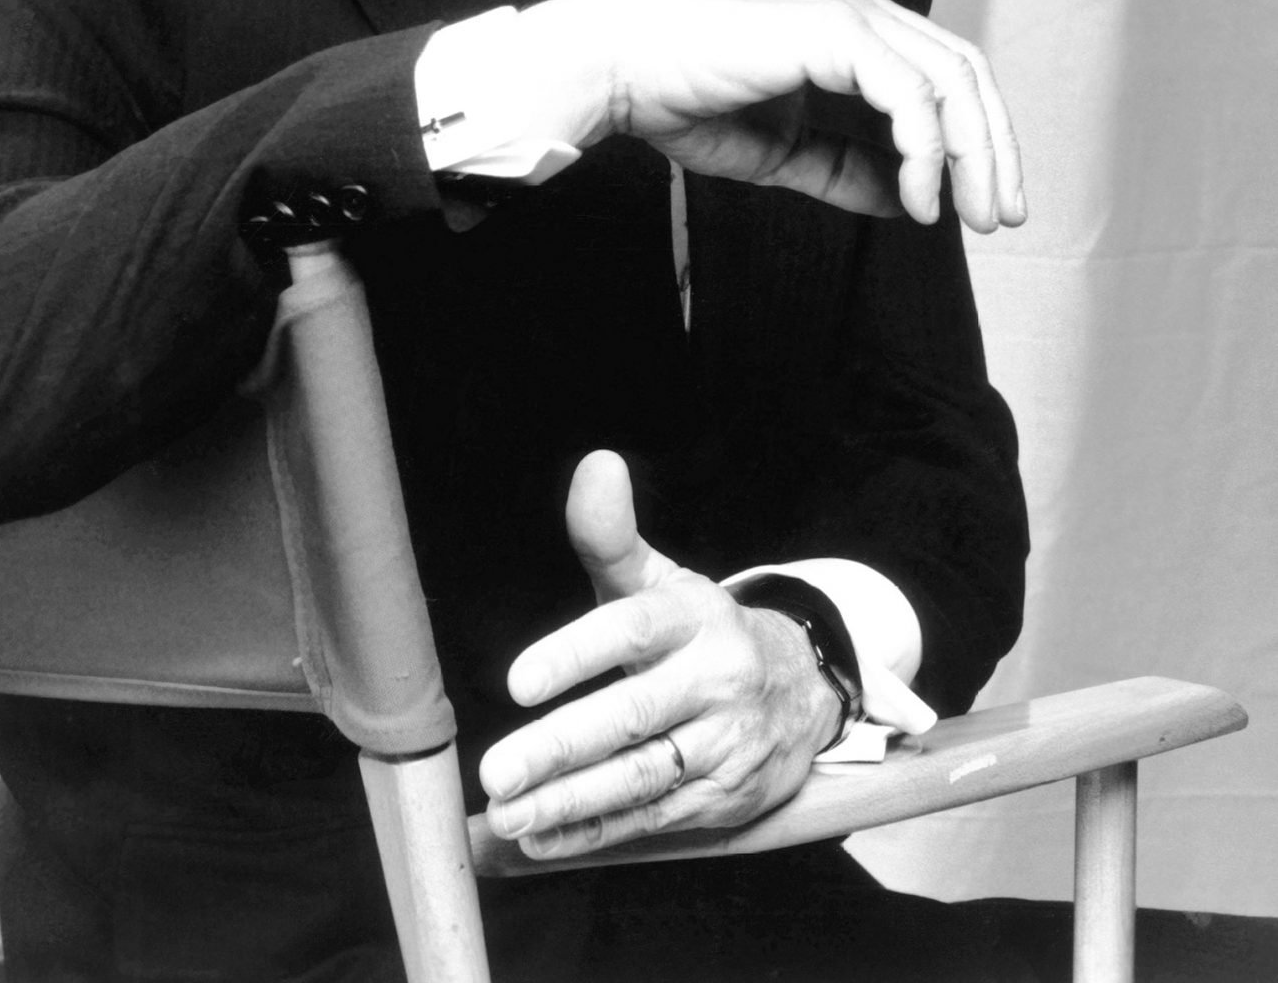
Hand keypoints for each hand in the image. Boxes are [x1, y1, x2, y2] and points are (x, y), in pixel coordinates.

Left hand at [479, 452, 837, 859]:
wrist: (802, 688)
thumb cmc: (700, 631)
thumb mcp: (661, 580)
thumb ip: (611, 534)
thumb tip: (596, 464)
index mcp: (694, 617)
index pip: (632, 630)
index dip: (573, 655)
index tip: (517, 682)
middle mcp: (716, 679)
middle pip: (632, 715)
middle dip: (560, 747)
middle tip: (497, 770)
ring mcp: (725, 744)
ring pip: (641, 776)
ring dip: (570, 801)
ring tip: (509, 810)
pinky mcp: (725, 797)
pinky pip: (653, 818)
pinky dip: (595, 832)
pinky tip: (542, 835)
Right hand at [519, 0, 1024, 233]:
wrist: (618, 69)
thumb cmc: (681, 98)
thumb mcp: (782, 150)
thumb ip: (845, 169)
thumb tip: (906, 200)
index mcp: (851, 25)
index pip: (944, 73)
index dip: (976, 138)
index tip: (979, 203)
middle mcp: (860, 6)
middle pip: (966, 72)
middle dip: (992, 149)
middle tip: (997, 217)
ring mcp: (850, 11)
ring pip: (952, 80)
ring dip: (971, 153)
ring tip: (962, 215)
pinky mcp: (833, 29)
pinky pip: (909, 94)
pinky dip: (925, 150)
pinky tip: (916, 197)